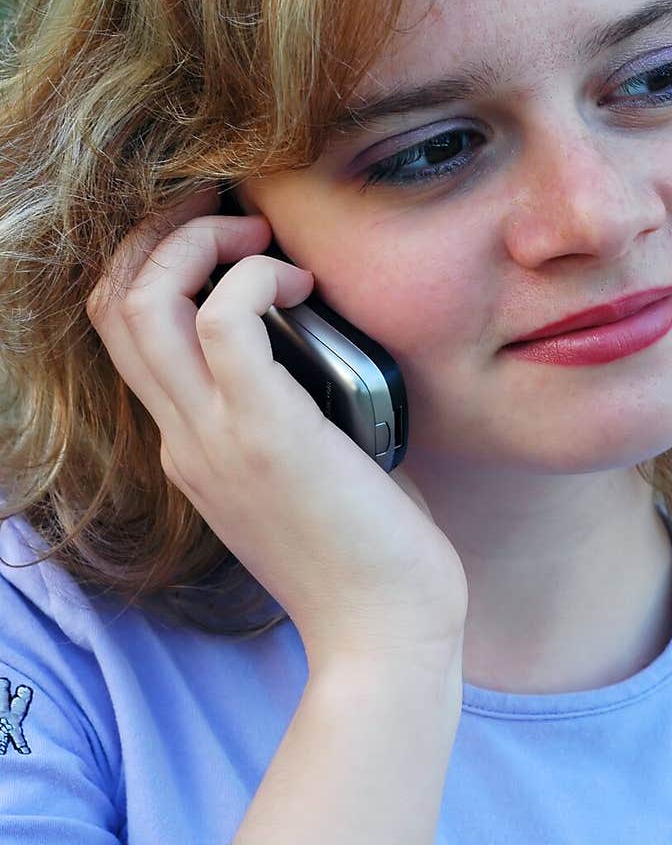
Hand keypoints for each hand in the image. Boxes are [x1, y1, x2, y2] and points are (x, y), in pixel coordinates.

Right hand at [86, 188, 467, 672]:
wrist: (384, 635)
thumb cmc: (367, 552)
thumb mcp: (305, 470)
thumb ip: (290, 410)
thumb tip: (321, 337)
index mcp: (190, 444)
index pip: (130, 333)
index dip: (160, 264)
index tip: (225, 236)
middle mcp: (183, 437)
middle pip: (114, 305)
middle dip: (159, 232)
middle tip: (226, 209)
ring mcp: (213, 437)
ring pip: (143, 302)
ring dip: (195, 241)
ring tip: (258, 237)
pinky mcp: (263, 434)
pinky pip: (225, 319)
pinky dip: (254, 277)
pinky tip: (300, 283)